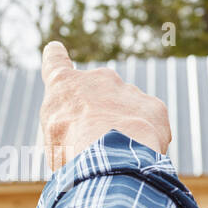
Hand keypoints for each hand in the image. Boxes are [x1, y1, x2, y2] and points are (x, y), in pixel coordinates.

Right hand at [39, 41, 171, 168]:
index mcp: (64, 85)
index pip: (55, 62)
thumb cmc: (72, 153)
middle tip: (97, 145)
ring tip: (118, 155)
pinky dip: (146, 140)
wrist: (109, 157)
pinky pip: (150, 124)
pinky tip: (137, 156)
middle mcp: (98, 78)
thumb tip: (81, 132)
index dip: (55, 56)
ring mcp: (128, 90)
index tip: (55, 50)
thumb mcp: (53, 140)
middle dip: (100, 115)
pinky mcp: (154, 106)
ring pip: (126, 111)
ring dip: (124, 130)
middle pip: (99, 96)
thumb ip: (64, 127)